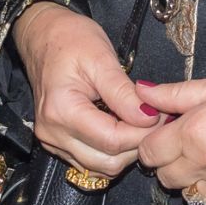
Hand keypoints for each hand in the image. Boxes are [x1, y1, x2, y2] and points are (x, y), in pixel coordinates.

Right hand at [13, 1, 158, 180]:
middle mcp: (53, 133)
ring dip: (126, 152)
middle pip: (107, 161)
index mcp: (61, 111)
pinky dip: (112, 152)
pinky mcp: (58, 143)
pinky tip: (123, 129)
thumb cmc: (70, 40)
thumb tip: (149, 118)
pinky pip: (91, 161)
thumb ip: (123, 92)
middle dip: (137, 145)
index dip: (143, 132)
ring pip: (100, 167)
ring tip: (140, 124)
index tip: (162, 116)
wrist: (43, 36)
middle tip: (156, 121)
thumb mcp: (101, 58)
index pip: (112, 140)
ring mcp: (53, 141)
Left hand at [132, 58, 205, 204]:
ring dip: (192, 181)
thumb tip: (142, 92)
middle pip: (166, 178)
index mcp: (195, 131)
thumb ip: (176, 94)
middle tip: (186, 144)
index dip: (152, 142)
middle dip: (170, 161)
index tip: (165, 133)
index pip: (149, 152)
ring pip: (190, 197)